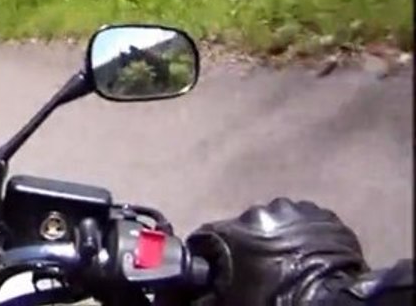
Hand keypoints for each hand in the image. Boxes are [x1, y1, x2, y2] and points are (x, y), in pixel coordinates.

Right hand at [186, 198, 366, 305]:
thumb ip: (201, 288)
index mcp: (235, 228)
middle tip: (258, 269)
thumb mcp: (229, 299)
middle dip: (249, 244)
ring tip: (286, 263)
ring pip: (278, 222)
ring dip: (278, 238)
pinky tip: (308, 257)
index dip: (211, 255)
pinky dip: (305, 237)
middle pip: (245, 226)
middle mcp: (263, 211)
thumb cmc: (274, 301)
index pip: (209, 235)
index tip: (216, 270)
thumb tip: (179, 292)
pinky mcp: (327, 217)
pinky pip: (307, 225)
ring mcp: (298, 211)